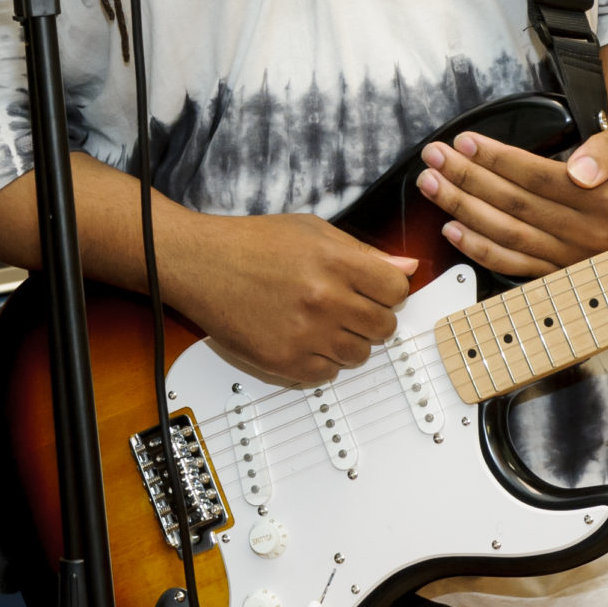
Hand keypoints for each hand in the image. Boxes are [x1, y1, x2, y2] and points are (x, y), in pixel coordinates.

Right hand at [171, 212, 416, 387]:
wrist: (201, 265)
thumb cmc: (253, 244)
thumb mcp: (312, 231)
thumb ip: (363, 252)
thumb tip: (406, 267)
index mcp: (335, 262)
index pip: (396, 290)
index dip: (388, 290)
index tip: (374, 291)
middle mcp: (324, 300)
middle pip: (383, 327)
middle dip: (371, 318)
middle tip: (347, 307)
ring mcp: (305, 335)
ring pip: (359, 355)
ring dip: (347, 341)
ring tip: (320, 322)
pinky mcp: (284, 361)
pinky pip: (326, 375)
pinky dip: (320, 361)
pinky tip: (302, 338)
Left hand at [415, 119, 607, 278]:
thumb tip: (580, 169)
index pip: (537, 177)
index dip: (497, 158)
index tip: (464, 141)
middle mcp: (590, 236)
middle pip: (515, 204)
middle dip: (467, 177)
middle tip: (434, 156)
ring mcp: (573, 260)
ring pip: (507, 234)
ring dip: (462, 208)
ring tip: (432, 183)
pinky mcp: (559, 275)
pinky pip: (513, 265)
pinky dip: (479, 249)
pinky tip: (451, 229)